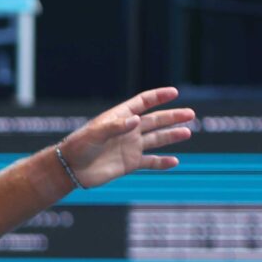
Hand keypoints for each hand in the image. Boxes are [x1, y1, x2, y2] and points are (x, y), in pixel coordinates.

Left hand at [56, 87, 194, 190]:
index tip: (174, 92)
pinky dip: (162, 162)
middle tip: (190, 114)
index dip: (158, 96)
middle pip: (155, 120)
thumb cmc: (78, 146)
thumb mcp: (95, 133)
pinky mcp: (130, 163)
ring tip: (187, 132)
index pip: (143, 103)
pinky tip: (175, 161)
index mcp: (120, 117)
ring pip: (156, 139)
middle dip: (172, 117)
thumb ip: (116, 127)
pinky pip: (150, 162)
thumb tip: (136, 120)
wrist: (70, 169)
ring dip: (172, 135)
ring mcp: (130, 147)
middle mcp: (128, 130)